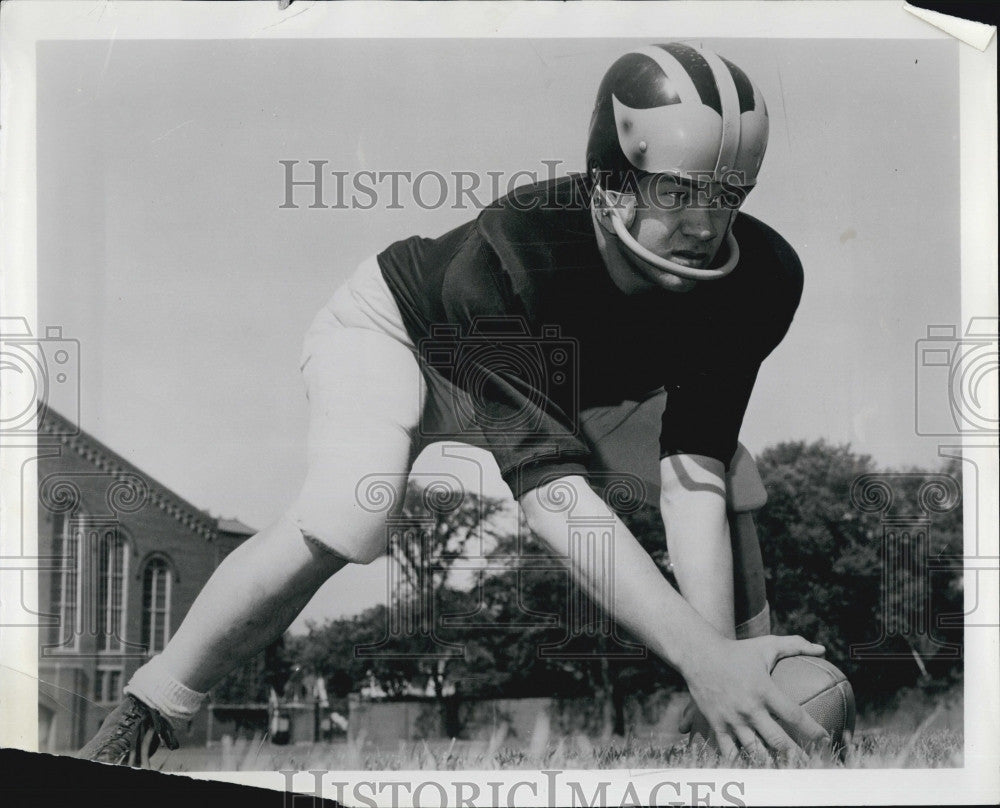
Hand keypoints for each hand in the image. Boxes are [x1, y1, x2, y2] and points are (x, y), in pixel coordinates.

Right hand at [681, 634, 830, 763]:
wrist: (698, 654)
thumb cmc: (737, 650)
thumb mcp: (767, 645)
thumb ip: (796, 645)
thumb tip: (823, 649)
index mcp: (764, 690)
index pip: (795, 715)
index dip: (813, 731)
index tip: (826, 740)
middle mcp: (749, 708)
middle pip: (778, 741)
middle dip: (798, 756)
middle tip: (811, 765)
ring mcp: (732, 719)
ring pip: (756, 751)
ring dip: (773, 764)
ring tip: (786, 773)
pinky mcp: (717, 725)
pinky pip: (731, 752)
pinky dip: (743, 763)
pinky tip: (754, 772)